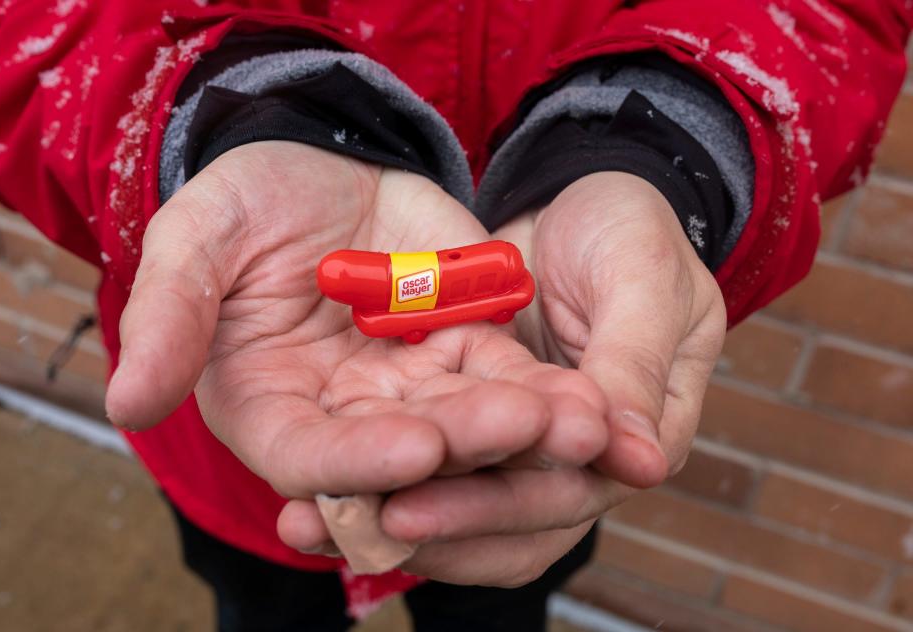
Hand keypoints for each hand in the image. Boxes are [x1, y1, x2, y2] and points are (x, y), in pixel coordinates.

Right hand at [104, 141, 610, 582]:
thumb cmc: (242, 205)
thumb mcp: (196, 240)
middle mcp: (346, 415)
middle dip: (469, 447)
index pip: (312, 455)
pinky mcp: (464, 348)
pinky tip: (592, 395)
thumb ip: (168, 317)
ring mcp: (410, 387)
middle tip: (528, 432)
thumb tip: (125, 401)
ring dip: (528, 428)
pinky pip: (508, 376)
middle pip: (407, 451)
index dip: (360, 460)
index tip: (415, 448)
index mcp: (271, 407)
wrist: (314, 165)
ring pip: (470, 423)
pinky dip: (547, 389)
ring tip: (582, 421)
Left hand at [283, 171, 725, 586]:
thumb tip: (641, 464)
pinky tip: (323, 487)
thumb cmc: (627, 229)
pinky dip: (383, 473)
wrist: (578, 198)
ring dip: (395, 517)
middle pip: (507, 527)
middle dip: (432, 526)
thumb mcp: (639, 280)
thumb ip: (632, 365)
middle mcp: (578, 458)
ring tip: (314, 522)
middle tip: (359, 525)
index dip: (496, 508)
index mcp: (636, 434)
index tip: (415, 510)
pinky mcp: (473, 419)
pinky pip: (430, 461)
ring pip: (462, 508)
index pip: (567, 496)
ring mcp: (523, 445)